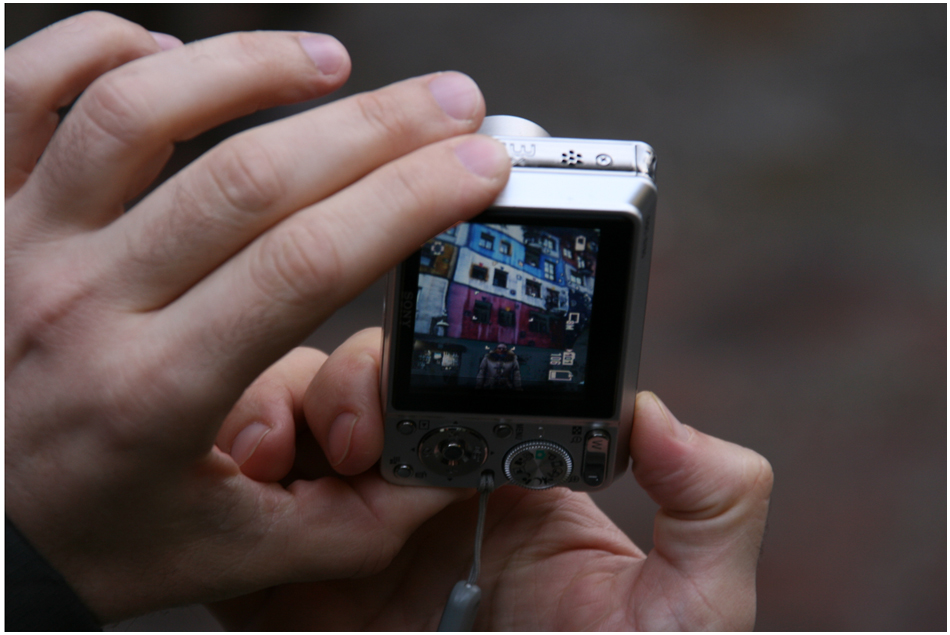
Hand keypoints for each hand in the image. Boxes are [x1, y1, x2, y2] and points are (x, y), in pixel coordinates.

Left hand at [5, 12, 509, 621]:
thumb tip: (447, 472)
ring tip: (330, 62)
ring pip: (140, 109)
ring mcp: (24, 247)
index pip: (309, 264)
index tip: (474, 168)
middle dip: (377, 128)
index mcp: (158, 394)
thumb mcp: (230, 555)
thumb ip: (351, 521)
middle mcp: (85, 305)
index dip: (410, 200)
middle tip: (448, 107)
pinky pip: (27, 92)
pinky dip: (104, 49)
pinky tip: (176, 56)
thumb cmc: (79, 539)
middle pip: (253, 178)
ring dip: (249, 67)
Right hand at [211, 329, 773, 630]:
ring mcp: (356, 544)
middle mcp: (424, 500)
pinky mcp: (296, 595)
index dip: (424, 366)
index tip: (409, 382)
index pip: (453, 385)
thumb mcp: (692, 609)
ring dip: (281, 426)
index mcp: (509, 479)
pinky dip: (230, 497)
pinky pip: (246, 527)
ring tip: (286, 459)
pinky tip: (243, 493)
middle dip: (344, 389)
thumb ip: (711, 505)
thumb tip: (656, 412)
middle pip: (364, 398)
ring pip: (296, 442)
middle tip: (355, 439)